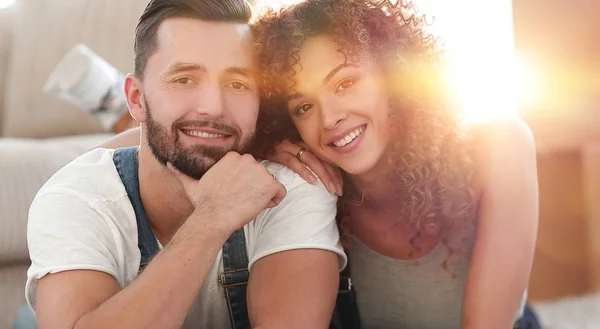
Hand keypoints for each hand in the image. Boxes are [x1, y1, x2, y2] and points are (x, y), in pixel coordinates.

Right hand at [168, 152, 286, 234]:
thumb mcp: (192, 185)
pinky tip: (258, 207)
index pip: (249, 170)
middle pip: (261, 176)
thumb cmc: (204, 203)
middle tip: (240, 201)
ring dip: (263, 197)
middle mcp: (248, 159)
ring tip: (247, 204)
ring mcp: (260, 170)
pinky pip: (281, 193)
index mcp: (233, 156)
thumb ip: (182, 173)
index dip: (244, 185)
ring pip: (270, 185)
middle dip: (254, 189)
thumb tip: (167, 163)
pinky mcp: (270, 183)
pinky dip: (273, 202)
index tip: (233, 194)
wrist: (213, 217)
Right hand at [264, 140, 342, 195]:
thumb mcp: (289, 157)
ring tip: (329, 188)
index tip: (340, 186)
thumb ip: (302, 163)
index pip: (324, 157)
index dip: (334, 172)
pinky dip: (303, 172)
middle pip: (320, 158)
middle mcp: (298, 143)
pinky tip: (312, 182)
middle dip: (331, 175)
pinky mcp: (277, 152)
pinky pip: (293, 162)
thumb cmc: (270, 155)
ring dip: (322, 175)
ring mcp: (287, 147)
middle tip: (338, 191)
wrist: (250, 145)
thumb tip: (316, 179)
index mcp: (303, 144)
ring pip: (310, 159)